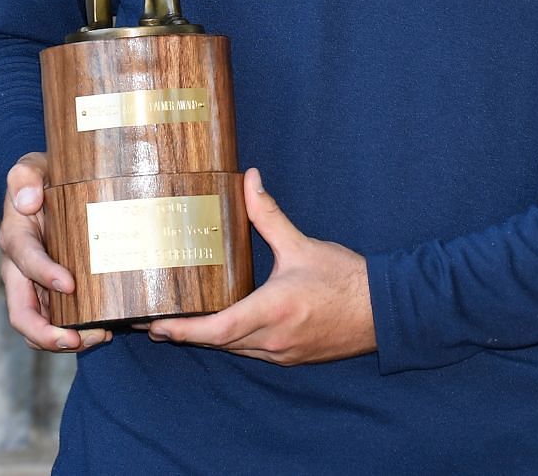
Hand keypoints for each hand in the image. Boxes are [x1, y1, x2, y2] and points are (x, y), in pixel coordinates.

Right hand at [0, 152, 111, 352]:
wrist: (49, 187)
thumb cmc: (43, 177)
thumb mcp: (32, 167)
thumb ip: (25, 177)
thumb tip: (29, 200)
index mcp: (16, 238)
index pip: (24, 261)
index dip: (43, 274)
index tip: (69, 284)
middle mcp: (20, 269)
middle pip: (21, 314)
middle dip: (46, 333)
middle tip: (77, 339)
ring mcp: (35, 285)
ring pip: (39, 326)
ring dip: (64, 340)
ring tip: (99, 337)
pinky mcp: (53, 292)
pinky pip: (58, 321)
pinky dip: (76, 332)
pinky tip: (105, 331)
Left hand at [146, 168, 374, 364]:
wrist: (384, 310)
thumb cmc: (345, 278)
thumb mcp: (302, 245)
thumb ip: (268, 215)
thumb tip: (249, 180)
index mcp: (272, 310)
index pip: (215, 330)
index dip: (181, 330)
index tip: (154, 325)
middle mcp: (272, 338)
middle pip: (216, 343)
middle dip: (184, 334)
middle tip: (153, 323)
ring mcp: (281, 353)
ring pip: (234, 349)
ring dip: (209, 339)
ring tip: (181, 325)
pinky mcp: (290, 358)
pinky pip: (253, 352)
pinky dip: (235, 342)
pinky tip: (228, 328)